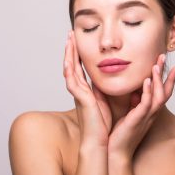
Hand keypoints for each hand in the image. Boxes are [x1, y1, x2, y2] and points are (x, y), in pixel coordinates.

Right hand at [63, 30, 111, 146]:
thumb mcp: (103, 99)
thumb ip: (102, 88)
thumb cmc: (102, 122)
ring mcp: (78, 94)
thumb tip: (106, 77)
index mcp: (85, 89)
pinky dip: (70, 70)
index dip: (78, 54)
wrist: (99, 140)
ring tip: (69, 40)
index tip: (78, 41)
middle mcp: (79, 89)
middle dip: (71, 49)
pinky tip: (69, 59)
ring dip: (69, 55)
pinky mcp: (80, 99)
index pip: (80, 67)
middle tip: (70, 34)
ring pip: (70, 69)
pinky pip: (72, 82)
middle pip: (73, 64)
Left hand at [108, 54, 174, 160]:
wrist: (115, 150)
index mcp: (149, 110)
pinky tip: (147, 80)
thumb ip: (133, 101)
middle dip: (166, 73)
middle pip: (164, 91)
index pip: (162, 91)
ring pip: (158, 96)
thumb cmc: (122, 131)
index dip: (166, 78)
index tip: (167, 64)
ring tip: (156, 65)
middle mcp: (151, 112)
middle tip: (164, 57)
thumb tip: (132, 89)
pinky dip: (147, 91)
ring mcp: (146, 116)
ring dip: (158, 80)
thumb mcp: (129, 112)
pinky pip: (145, 104)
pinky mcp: (138, 120)